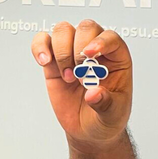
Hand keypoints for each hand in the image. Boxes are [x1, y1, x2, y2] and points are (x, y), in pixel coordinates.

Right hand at [31, 19, 132, 151]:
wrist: (88, 130)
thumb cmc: (106, 117)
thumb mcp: (113, 114)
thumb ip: (105, 104)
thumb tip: (94, 94)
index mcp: (117, 58)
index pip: (110, 38)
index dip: (100, 41)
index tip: (90, 54)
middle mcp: (95, 50)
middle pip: (86, 28)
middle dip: (79, 50)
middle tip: (79, 75)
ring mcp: (73, 53)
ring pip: (63, 30)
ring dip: (62, 51)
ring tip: (68, 77)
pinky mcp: (54, 61)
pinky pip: (43, 41)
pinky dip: (40, 46)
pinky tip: (44, 62)